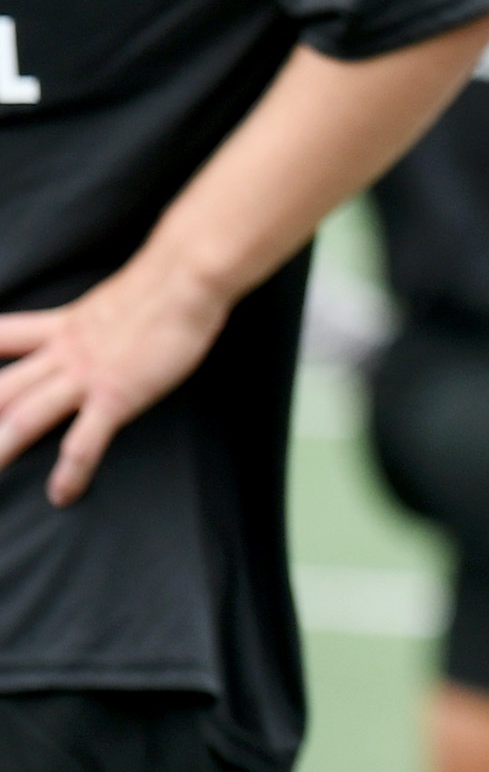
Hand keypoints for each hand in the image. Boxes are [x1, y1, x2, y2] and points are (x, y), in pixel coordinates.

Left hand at [0, 259, 230, 504]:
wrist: (188, 277)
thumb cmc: (165, 285)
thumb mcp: (115, 299)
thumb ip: (98, 318)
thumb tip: (102, 322)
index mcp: (62, 326)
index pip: (2, 337)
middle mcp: (64, 353)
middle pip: (2, 389)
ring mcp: (86, 376)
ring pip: (26, 417)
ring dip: (2, 448)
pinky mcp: (116, 395)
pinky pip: (85, 441)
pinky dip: (70, 472)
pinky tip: (62, 494)